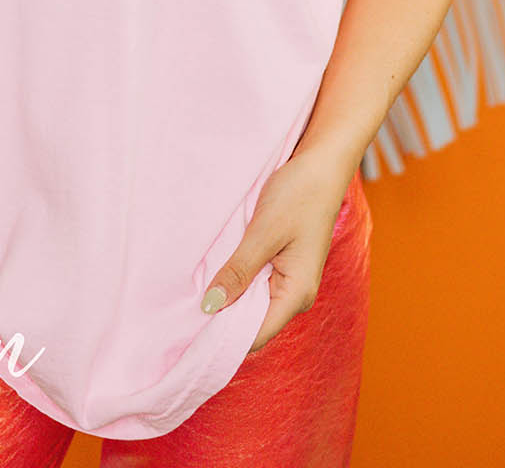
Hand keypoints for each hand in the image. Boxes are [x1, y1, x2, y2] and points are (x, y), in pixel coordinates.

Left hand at [200, 146, 354, 353]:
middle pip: (253, 324)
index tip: (190, 333)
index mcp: (296, 294)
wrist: (321, 166)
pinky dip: (235, 281)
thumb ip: (238, 271)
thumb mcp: (263, 232)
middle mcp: (295, 295)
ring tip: (193, 293)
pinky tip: (214, 273)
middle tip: (183, 312)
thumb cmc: (299, 195)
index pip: (256, 335)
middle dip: (222, 319)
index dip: (224, 338)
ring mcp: (290, 281)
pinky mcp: (282, 266)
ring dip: (227, 298)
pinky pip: (255, 284)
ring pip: (252, 303)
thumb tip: (211, 306)